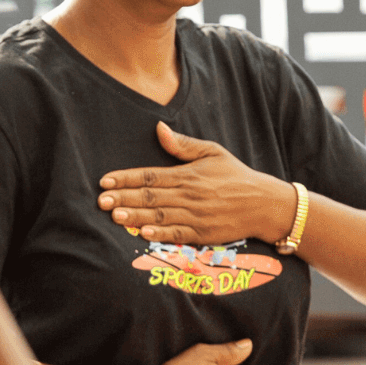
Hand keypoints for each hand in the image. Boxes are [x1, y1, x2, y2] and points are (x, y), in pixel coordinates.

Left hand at [100, 123, 295, 245]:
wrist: (264, 204)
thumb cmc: (236, 176)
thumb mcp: (213, 152)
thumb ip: (184, 144)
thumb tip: (159, 129)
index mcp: (188, 174)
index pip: (150, 175)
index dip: (126, 178)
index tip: (105, 181)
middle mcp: (190, 195)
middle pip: (150, 196)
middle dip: (124, 198)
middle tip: (101, 201)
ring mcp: (196, 216)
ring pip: (160, 216)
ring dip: (136, 216)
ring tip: (115, 216)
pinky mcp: (203, 234)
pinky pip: (178, 235)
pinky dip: (161, 235)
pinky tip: (144, 234)